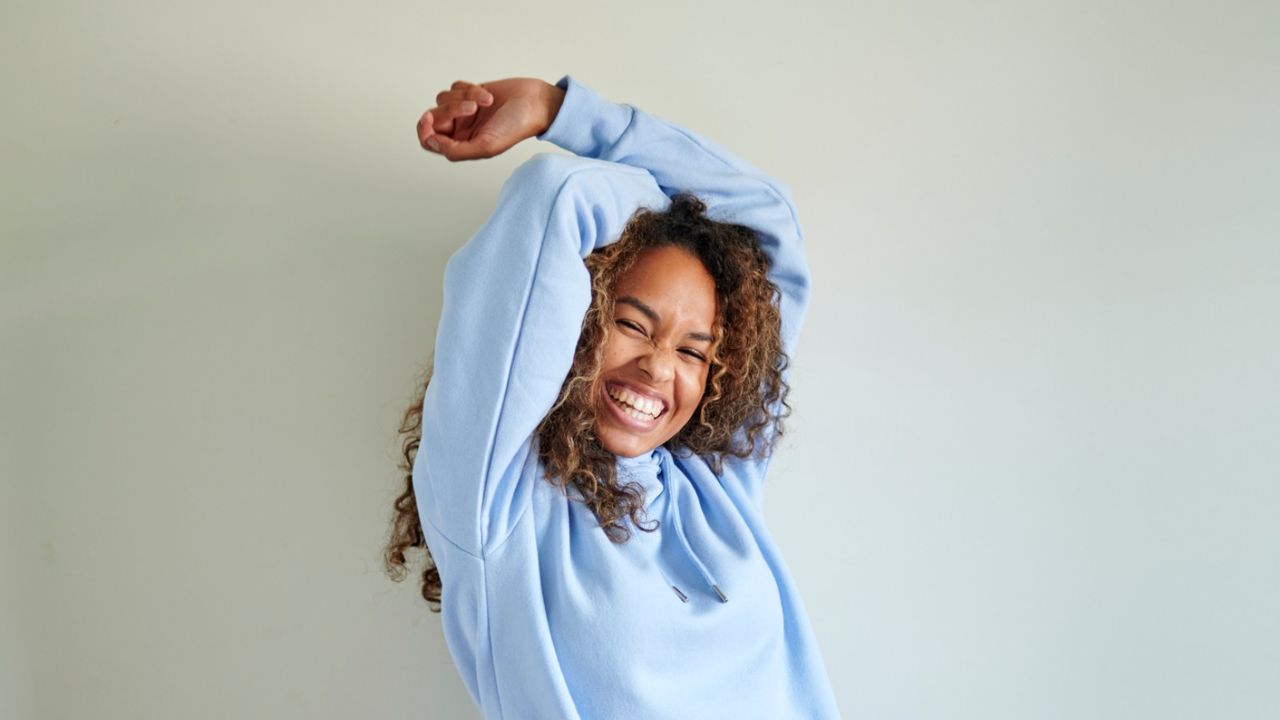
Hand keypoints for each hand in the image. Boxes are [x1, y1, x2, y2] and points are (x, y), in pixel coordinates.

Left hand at [416, 78, 565, 161]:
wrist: (535, 103)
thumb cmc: (516, 127)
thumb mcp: (486, 146)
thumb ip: (456, 150)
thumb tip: (431, 143)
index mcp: (461, 146)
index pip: (428, 141)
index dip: (424, 130)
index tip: (428, 118)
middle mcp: (460, 129)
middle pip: (434, 118)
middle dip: (449, 110)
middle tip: (471, 109)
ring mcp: (464, 110)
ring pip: (443, 99)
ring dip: (463, 97)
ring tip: (485, 102)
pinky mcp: (469, 92)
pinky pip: (455, 86)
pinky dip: (470, 89)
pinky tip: (487, 95)